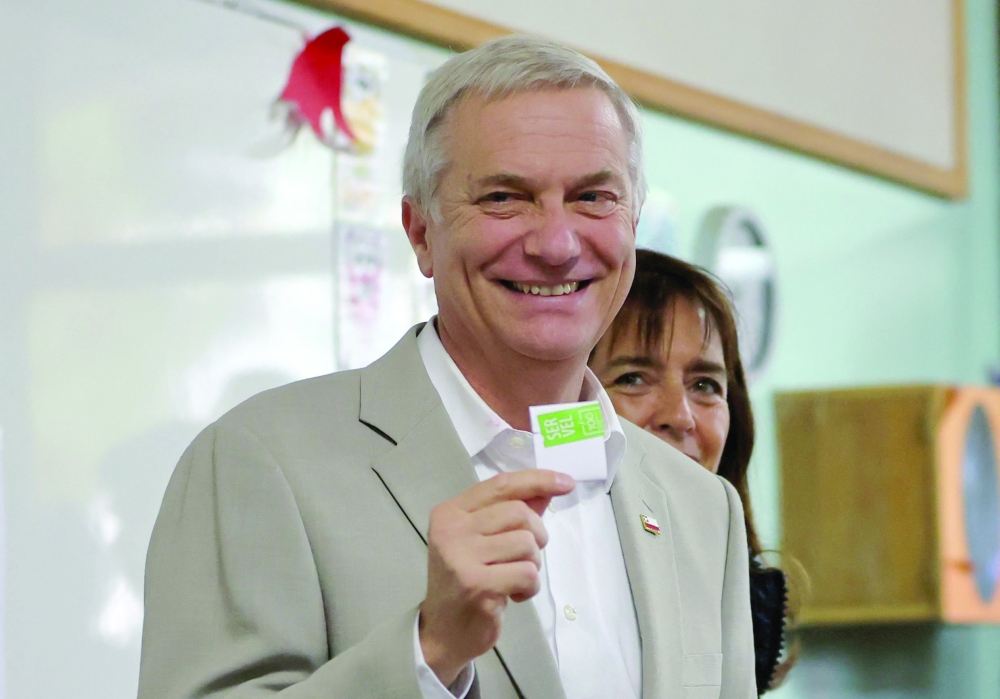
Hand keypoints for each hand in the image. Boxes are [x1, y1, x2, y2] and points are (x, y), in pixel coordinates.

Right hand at [419, 469, 574, 685]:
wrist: (443, 631)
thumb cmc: (468, 580)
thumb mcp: (484, 541)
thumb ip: (512, 513)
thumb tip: (547, 488)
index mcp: (451, 512)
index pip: (501, 485)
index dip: (537, 480)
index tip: (566, 482)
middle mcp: (452, 529)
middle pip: (519, 512)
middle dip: (537, 534)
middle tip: (527, 556)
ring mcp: (461, 557)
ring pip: (526, 543)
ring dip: (533, 564)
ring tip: (515, 578)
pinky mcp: (476, 584)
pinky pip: (527, 573)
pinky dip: (531, 586)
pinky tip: (514, 595)